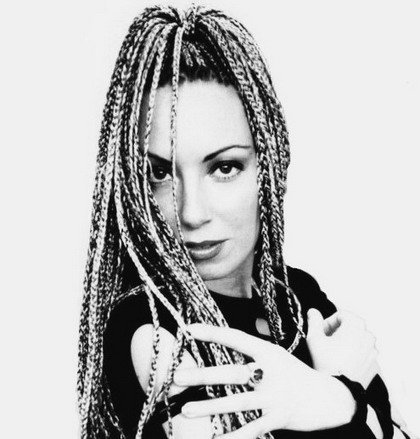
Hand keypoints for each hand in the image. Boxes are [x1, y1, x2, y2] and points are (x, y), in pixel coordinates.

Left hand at [174, 324, 355, 437]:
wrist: (330, 399)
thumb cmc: (296, 375)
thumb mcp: (277, 357)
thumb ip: (253, 353)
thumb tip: (229, 344)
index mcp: (269, 351)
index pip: (236, 338)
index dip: (213, 333)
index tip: (189, 329)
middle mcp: (270, 371)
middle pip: (231, 373)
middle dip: (203, 376)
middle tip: (178, 377)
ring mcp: (274, 396)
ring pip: (236, 402)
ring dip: (209, 407)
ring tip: (186, 410)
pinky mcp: (279, 418)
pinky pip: (250, 429)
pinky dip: (232, 436)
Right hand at [306, 309, 379, 387]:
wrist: (338, 391)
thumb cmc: (327, 363)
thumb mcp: (314, 338)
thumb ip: (314, 321)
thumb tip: (313, 312)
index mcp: (356, 325)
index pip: (341, 315)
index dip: (328, 322)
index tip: (321, 332)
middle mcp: (368, 336)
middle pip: (351, 327)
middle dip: (338, 331)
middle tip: (326, 341)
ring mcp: (373, 352)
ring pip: (358, 341)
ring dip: (347, 343)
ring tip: (334, 353)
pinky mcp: (374, 366)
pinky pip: (363, 355)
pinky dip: (354, 355)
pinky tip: (342, 363)